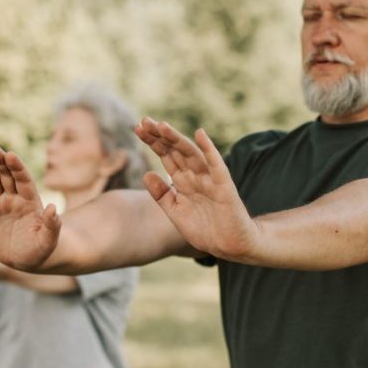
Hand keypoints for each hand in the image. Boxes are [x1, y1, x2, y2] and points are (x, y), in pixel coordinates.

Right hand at [0, 146, 60, 270]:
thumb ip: (51, 225)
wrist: (22, 260)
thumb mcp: (48, 241)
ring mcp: (0, 202)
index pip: (24, 180)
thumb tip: (52, 208)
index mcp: (31, 201)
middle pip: (7, 175)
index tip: (11, 155)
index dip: (17, 167)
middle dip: (0, 162)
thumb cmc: (39, 250)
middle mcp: (15, 198)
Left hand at [134, 118, 258, 260]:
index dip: (153, 142)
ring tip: (162, 126)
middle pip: (175, 151)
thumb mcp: (176, 212)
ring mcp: (209, 179)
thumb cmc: (204, 230)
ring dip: (177, 140)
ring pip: (191, 155)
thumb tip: (146, 174)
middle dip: (160, 137)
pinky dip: (209, 150)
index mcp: (183, 181)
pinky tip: (200, 135)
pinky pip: (216, 166)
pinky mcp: (224, 187)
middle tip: (144, 122)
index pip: (166, 156)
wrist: (229, 246)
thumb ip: (162, 195)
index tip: (137, 128)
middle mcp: (195, 176)